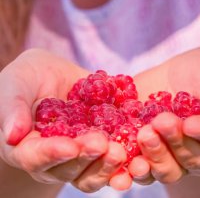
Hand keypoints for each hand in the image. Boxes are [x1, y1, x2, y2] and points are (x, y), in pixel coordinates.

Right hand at [0, 49, 127, 191]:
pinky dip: (129, 157)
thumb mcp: (15, 83)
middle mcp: (55, 158)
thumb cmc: (27, 78)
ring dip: (109, 165)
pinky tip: (141, 150)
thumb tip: (12, 136)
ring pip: (93, 171)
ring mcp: (80, 153)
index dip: (53, 154)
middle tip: (103, 144)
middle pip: (70, 167)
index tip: (69, 146)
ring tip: (124, 151)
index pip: (36, 157)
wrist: (52, 74)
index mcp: (28, 147)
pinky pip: (115, 156)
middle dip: (87, 157)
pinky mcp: (103, 142)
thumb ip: (12, 107)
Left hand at [124, 46, 199, 184]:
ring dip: (155, 156)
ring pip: (168, 169)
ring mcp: (174, 155)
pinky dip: (131, 169)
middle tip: (162, 122)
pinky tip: (121, 166)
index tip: (193, 123)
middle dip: (176, 141)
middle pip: (193, 158)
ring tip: (143, 135)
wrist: (177, 74)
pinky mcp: (147, 152)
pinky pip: (141, 168)